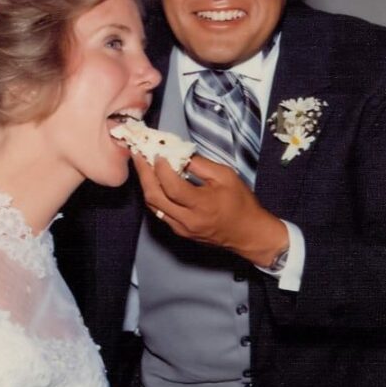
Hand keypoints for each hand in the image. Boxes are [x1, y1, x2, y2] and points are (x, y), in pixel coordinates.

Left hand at [132, 153, 288, 267]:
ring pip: (153, 206)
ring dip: (145, 184)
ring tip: (141, 166)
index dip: (161, 169)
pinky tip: (153, 182)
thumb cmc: (240, 203)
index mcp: (202, 205)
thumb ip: (200, 165)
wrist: (248, 234)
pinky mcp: (179, 232)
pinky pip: (160, 213)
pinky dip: (154, 196)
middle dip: (143, 174)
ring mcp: (181, 228)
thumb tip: (179, 153)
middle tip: (137, 155)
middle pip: (154, 198)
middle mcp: (188, 220)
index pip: (172, 187)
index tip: (158, 153)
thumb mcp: (226, 176)